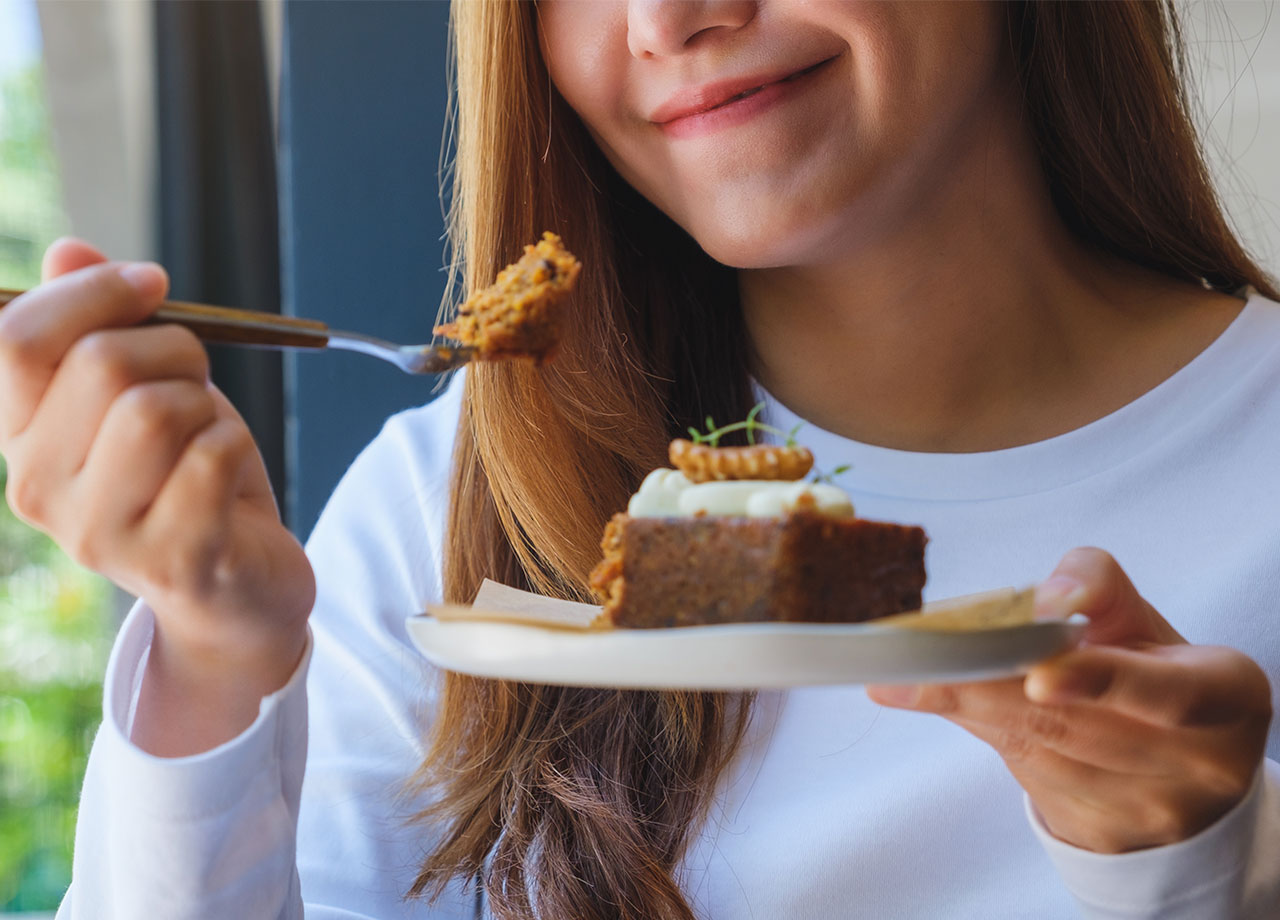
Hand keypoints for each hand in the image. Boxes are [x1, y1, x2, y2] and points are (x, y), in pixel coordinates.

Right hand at [0, 240, 315, 749]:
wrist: (239, 589)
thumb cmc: (192, 481)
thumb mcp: (147, 394)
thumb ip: (100, 327)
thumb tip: (69, 249)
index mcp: (22, 438)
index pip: (17, 335)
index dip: (93, 291)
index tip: (154, 284)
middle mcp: (40, 490)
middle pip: (102, 363)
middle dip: (175, 350)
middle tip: (198, 383)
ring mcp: (101, 534)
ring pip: (156, 409)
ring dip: (206, 405)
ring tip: (209, 438)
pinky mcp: (171, 560)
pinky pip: (211, 457)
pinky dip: (235, 450)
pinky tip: (229, 483)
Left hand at [866, 547, 1272, 852]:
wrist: (1175, 764)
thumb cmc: (1151, 672)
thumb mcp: (1138, 620)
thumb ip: (1097, 586)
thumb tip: (1048, 595)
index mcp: (1225, 695)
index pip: (1166, 692)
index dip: (1098, 681)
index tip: (1036, 675)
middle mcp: (1198, 764)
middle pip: (1074, 724)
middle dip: (984, 686)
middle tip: (910, 660)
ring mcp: (1149, 812)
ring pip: (1037, 752)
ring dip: (964, 706)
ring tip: (902, 674)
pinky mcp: (1101, 836)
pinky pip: (1023, 776)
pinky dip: (976, 730)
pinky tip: (942, 699)